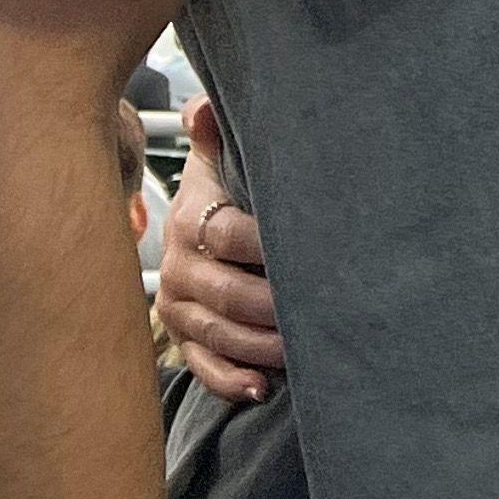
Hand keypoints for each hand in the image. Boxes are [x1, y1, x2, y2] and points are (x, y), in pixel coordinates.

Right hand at [156, 98, 288, 400]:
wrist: (193, 217)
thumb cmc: (224, 182)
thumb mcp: (220, 153)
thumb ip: (215, 130)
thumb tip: (201, 109)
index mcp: (190, 218)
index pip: (226, 234)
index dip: (265, 244)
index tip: (308, 249)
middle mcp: (179, 267)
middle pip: (226, 294)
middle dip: (272, 305)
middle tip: (319, 309)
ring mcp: (179, 308)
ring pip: (218, 335)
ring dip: (261, 346)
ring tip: (301, 349)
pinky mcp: (183, 339)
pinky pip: (202, 368)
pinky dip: (230, 380)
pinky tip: (261, 388)